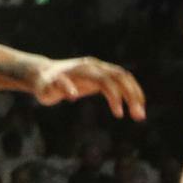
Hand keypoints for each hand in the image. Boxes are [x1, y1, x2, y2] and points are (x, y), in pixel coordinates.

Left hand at [31, 55, 146, 119]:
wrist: (42, 73)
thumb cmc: (44, 85)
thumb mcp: (46, 90)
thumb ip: (57, 89)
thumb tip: (72, 95)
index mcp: (82, 70)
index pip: (104, 81)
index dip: (114, 96)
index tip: (118, 114)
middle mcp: (92, 66)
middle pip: (119, 76)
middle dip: (131, 95)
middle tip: (139, 116)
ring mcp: (98, 67)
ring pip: (123, 76)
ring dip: (135, 93)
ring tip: (140, 114)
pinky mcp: (101, 72)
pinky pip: (122, 78)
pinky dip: (131, 90)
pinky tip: (137, 105)